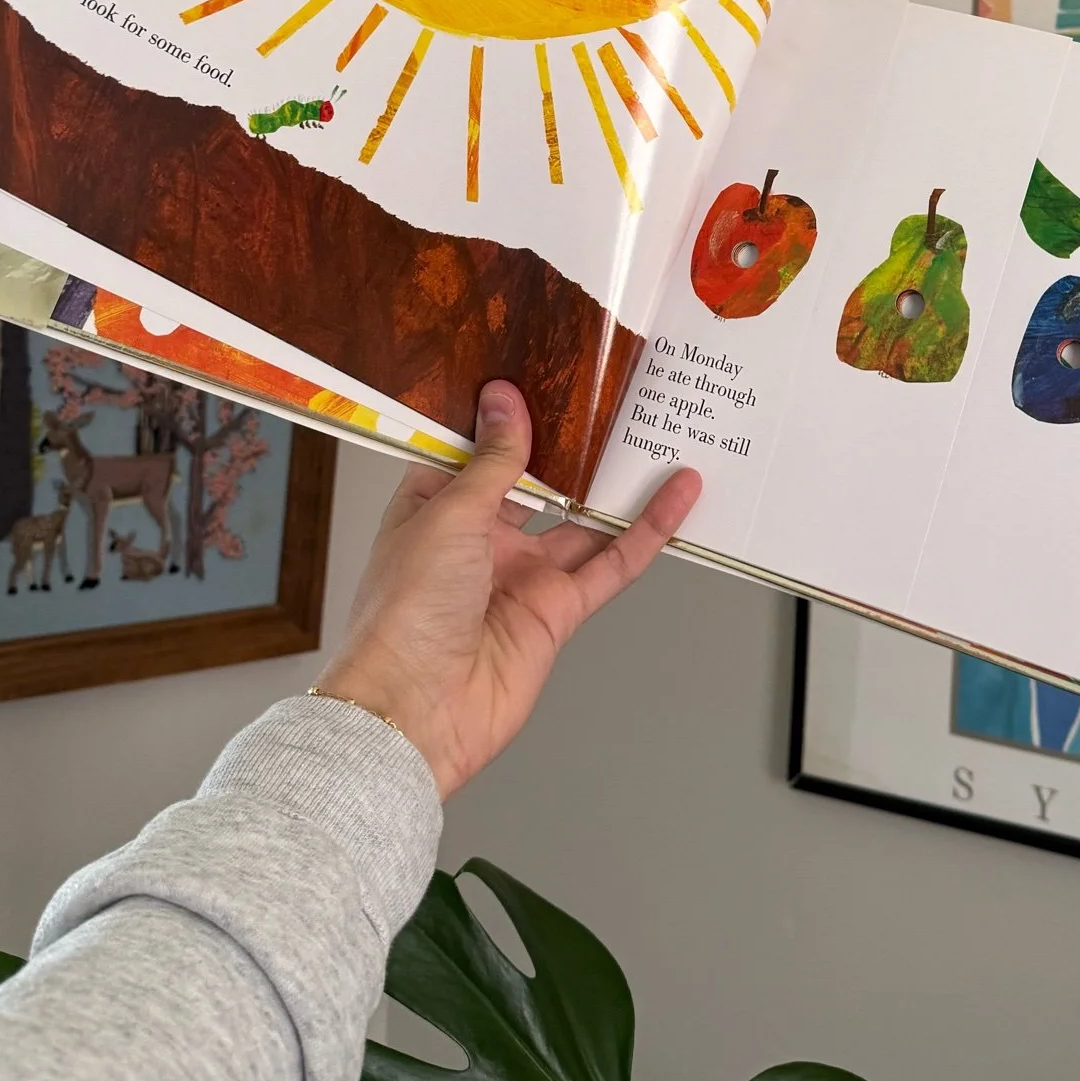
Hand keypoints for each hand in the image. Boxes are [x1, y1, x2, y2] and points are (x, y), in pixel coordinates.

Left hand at [316, 381, 700, 797]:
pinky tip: (676, 499)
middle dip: (572, 445)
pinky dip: (646, 532)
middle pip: (537, 481)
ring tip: (659, 436)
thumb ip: (493, 460)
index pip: (476, 450)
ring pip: (582, 521)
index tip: (541, 370)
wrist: (415, 710)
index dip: (505, 414)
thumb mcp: (448, 514)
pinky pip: (611, 565)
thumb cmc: (404, 612)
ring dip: (619, 486)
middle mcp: (479, 539)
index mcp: (435, 508)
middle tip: (613, 395)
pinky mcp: (557, 612)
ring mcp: (521, 576)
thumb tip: (505, 400)